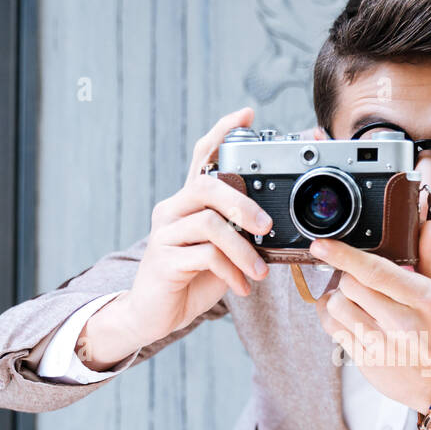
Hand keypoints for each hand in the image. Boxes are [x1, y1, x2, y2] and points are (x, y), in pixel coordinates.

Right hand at [80, 107, 272, 367]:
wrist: (154, 315)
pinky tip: (242, 287)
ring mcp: (165, 234)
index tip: (247, 114)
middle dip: (243, 202)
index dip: (222, 132)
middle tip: (267, 226)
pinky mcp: (164, 261)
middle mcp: (172, 210)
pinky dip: (231, 272)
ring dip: (243, 249)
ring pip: (210, 224)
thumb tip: (276, 223)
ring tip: (260, 270)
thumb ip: (238, 232)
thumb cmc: (192, 279)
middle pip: (206, 184)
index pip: (202, 156)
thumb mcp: (221, 250)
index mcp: (188, 202)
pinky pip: (204, 257)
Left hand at [310, 215, 430, 414]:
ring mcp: (381, 345)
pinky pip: (333, 330)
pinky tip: (347, 314)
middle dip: (347, 275)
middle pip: (349, 285)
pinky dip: (334, 316)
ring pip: (336, 306)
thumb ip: (429, 258)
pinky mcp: (366, 362)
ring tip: (351, 296)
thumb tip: (428, 224)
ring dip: (337, 296)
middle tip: (354, 275)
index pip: (375, 271)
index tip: (322, 245)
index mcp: (423, 300)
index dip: (343, 255)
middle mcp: (401, 323)